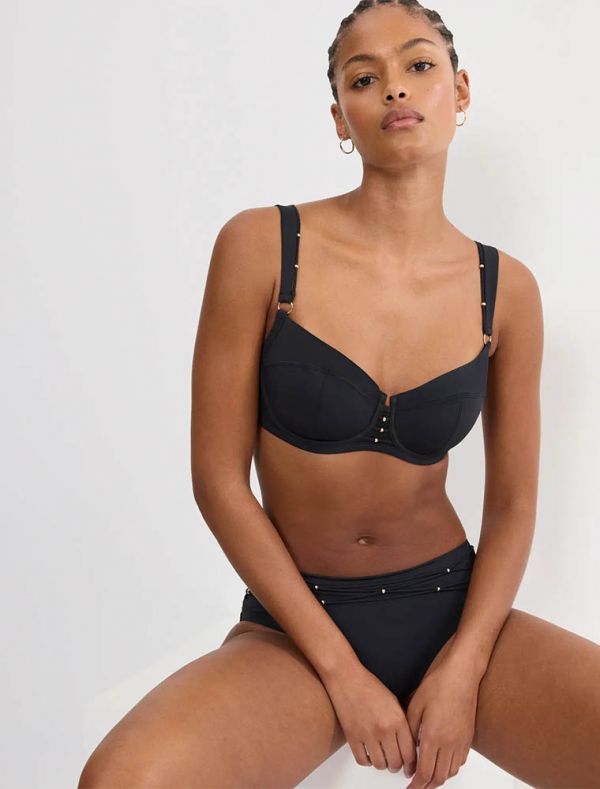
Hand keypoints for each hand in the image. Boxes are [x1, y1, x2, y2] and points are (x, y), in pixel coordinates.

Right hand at [322, 662, 417, 775]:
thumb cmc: (369, 685)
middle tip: (397, 763)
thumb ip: (403, 723)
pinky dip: (367, 761)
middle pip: (396, 763)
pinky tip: (369, 754)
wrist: (346, 677)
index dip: (411, 764)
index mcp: (397, 720)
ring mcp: (367, 735)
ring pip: (380, 765)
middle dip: (398, 765)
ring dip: (383, 764)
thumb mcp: (394, 701)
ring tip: (383, 757)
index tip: (410, 767)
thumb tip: (409, 744)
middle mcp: (384, 730)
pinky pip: (363, 761)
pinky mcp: (352, 737)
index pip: (410, 753)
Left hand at [404, 650, 479, 787]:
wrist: (462, 674)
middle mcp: (449, 743)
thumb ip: (411, 729)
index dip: (416, 784)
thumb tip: (409, 747)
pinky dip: (450, 768)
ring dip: (439, 778)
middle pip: (439, 777)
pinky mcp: (468, 737)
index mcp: (433, 737)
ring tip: (428, 777)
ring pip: (451, 772)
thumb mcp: (415, 705)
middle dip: (427, 786)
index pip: (424, 772)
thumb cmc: (439, 684)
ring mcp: (461, 741)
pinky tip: (443, 763)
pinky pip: (460, 762)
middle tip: (417, 786)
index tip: (409, 787)